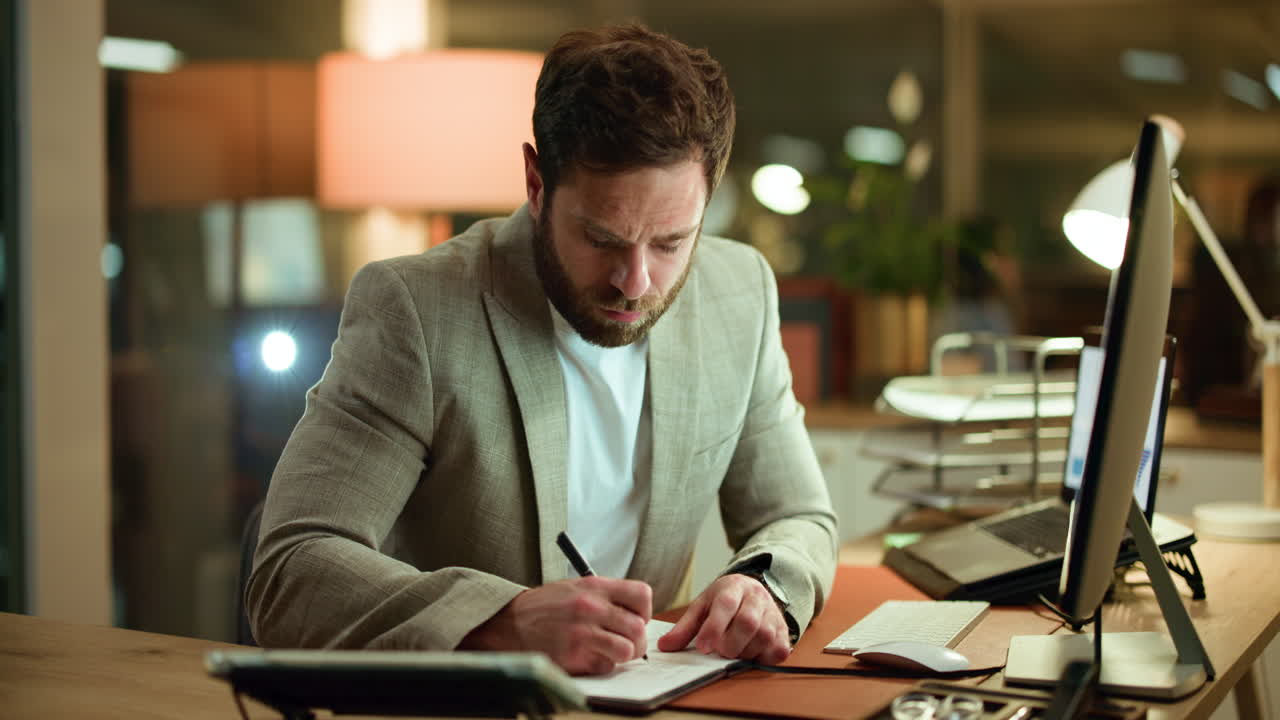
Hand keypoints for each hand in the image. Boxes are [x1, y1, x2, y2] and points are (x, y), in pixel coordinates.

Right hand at [460, 576, 651, 674]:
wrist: (508, 623)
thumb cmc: (543, 607)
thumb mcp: (574, 587)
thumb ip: (604, 596)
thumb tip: (634, 613)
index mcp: (593, 586)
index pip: (641, 594)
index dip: (645, 610)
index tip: (637, 618)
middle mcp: (590, 606)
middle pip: (638, 627)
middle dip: (637, 640)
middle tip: (627, 643)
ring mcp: (581, 632)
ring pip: (627, 649)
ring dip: (623, 655)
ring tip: (611, 653)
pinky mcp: (573, 655)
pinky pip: (605, 665)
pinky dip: (603, 665)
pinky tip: (589, 658)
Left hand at [656, 573, 790, 663]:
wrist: (752, 590)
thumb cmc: (724, 601)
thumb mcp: (702, 606)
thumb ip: (684, 627)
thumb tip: (665, 646)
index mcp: (733, 587)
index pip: (726, 605)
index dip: (714, 628)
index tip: (703, 647)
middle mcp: (757, 598)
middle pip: (748, 623)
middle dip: (730, 644)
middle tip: (719, 651)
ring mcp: (773, 613)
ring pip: (764, 637)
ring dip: (745, 652)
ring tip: (733, 651)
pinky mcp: (784, 631)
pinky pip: (778, 649)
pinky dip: (762, 658)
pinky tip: (750, 653)